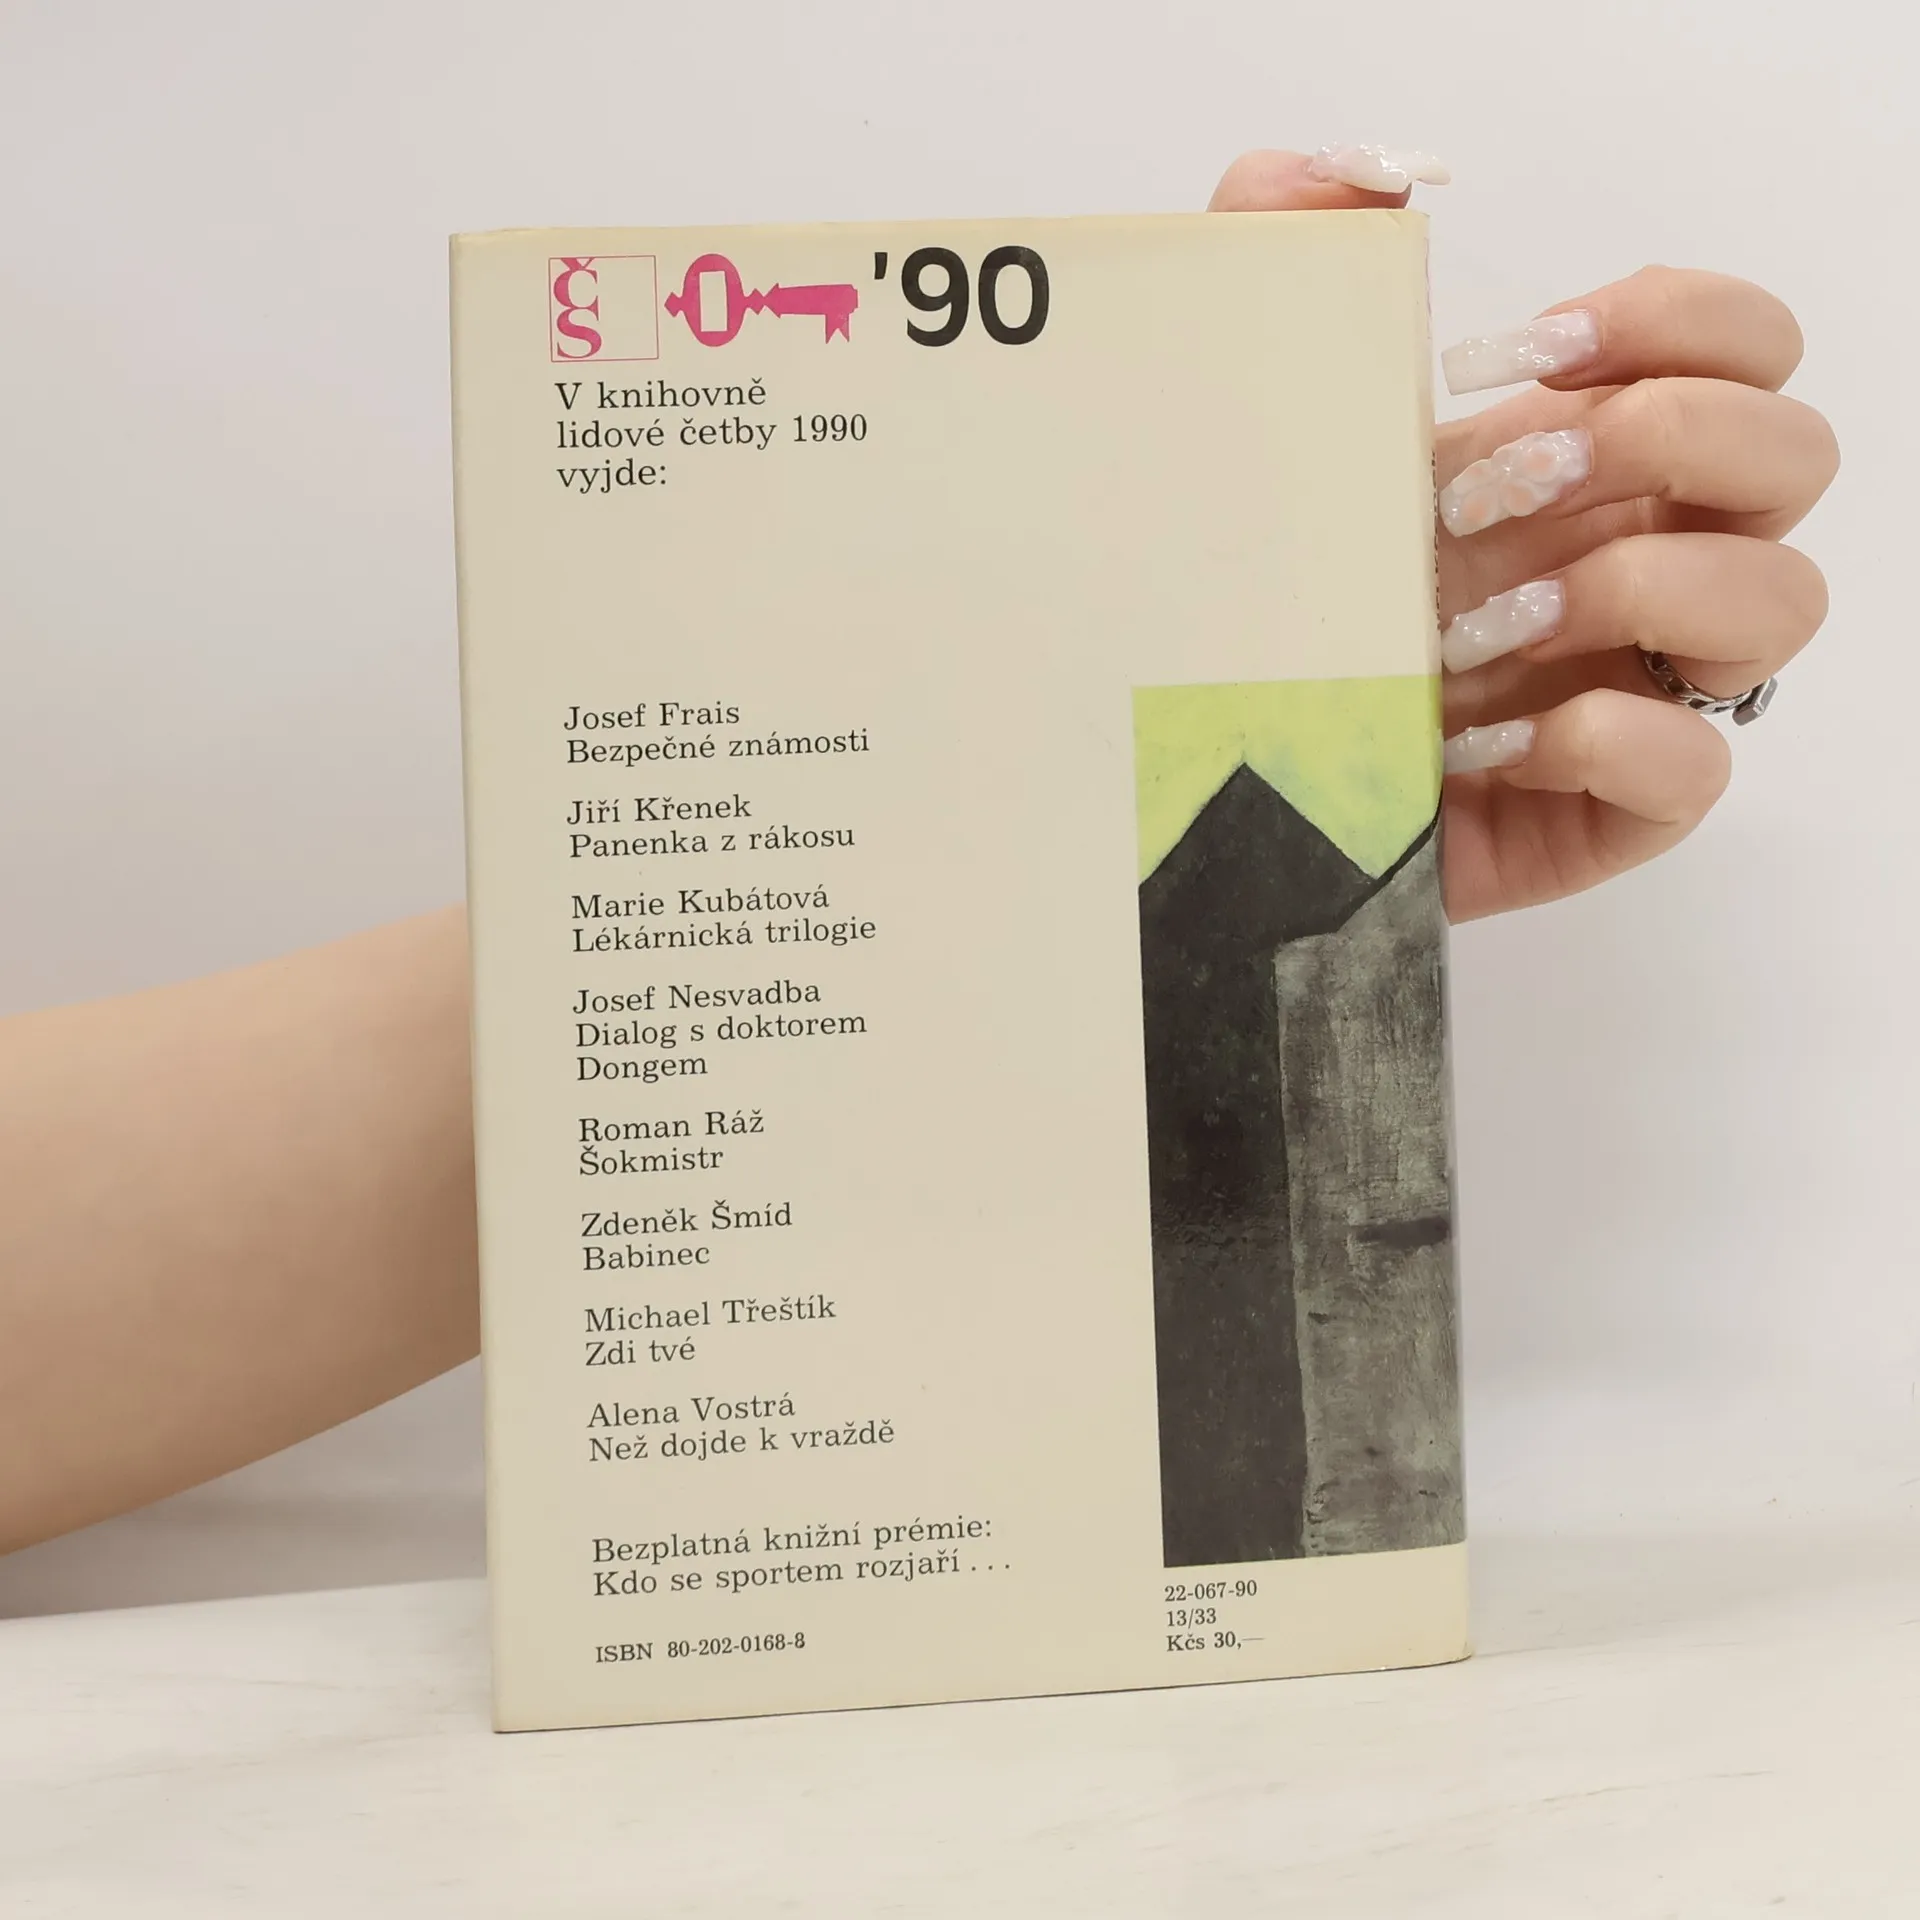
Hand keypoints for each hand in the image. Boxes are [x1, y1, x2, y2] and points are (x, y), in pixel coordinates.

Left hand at [1210, 149, 1838, 921]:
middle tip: (1493, 488)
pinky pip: (1695, 766)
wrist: (1190, 773)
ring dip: (1635, 588)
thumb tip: (1365, 176)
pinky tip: (1476, 738)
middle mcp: (1631, 559)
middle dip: (1661, 441)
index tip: (1521, 353)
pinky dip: (1601, 734)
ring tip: (1476, 626)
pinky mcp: (1601, 809)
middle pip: (1793, 456)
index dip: (1674, 324)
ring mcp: (1628, 683)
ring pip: (1780, 604)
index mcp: (1579, 459)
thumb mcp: (1241, 416)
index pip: (1742, 347)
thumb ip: (1287, 262)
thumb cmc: (1240, 598)